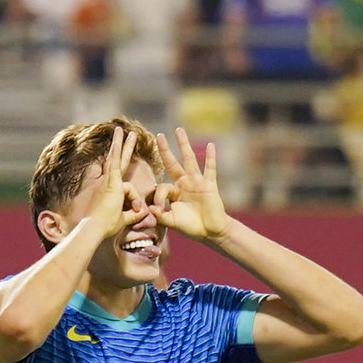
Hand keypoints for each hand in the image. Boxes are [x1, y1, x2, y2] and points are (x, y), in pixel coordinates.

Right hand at [83, 125, 148, 242]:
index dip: (134, 195)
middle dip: (122, 148)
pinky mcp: (111, 182)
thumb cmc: (105, 226)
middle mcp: (107, 183)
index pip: (124, 185)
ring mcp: (109, 181)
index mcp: (110, 191)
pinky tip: (118, 139)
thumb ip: (133, 214)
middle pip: (116, 161)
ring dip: (119, 143)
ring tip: (121, 129)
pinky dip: (116, 151)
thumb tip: (143, 213)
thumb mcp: (123, 219)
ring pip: (115, 158)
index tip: (139, 209)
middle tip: (124, 133)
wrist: (95, 227)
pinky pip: (114, 163)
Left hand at [154, 127, 229, 242]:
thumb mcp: (172, 222)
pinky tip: (210, 145)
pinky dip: (211, 157)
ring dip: (184, 145)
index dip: (158, 196)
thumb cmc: (191, 227)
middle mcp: (184, 183)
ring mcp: (197, 182)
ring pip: (189, 160)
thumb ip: (161, 215)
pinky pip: (210, 169)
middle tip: (158, 136)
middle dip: (165, 150)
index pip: (162, 187)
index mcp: (174, 192)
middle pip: (172, 163)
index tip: (158, 208)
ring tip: (179, 130)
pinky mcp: (209, 184)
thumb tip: (151, 208)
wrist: (210, 232)